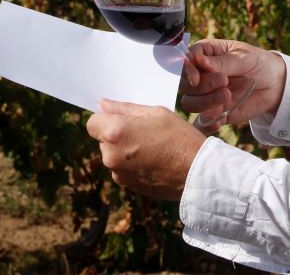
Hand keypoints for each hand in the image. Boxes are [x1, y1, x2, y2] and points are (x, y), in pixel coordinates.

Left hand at [86, 99, 205, 200]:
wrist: (196, 172)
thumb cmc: (179, 136)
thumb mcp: (156, 113)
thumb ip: (126, 109)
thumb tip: (103, 105)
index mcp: (115, 132)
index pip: (92, 122)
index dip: (106, 119)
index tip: (124, 120)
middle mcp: (110, 154)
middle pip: (103, 139)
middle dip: (118, 134)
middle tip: (146, 132)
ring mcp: (117, 172)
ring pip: (113, 154)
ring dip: (125, 150)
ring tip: (153, 148)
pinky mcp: (126, 184)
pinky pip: (122, 168)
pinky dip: (132, 164)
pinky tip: (154, 161)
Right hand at [180, 38, 285, 133]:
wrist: (275, 85)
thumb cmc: (259, 63)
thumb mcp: (245, 58)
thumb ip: (222, 62)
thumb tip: (199, 60)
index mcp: (206, 54)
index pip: (185, 60)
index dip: (186, 70)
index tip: (197, 78)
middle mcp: (202, 75)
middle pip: (184, 84)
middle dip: (202, 86)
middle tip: (224, 82)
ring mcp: (206, 95)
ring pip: (189, 103)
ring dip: (205, 102)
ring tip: (228, 95)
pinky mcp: (213, 112)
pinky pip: (201, 122)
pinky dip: (207, 123)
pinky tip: (220, 120)